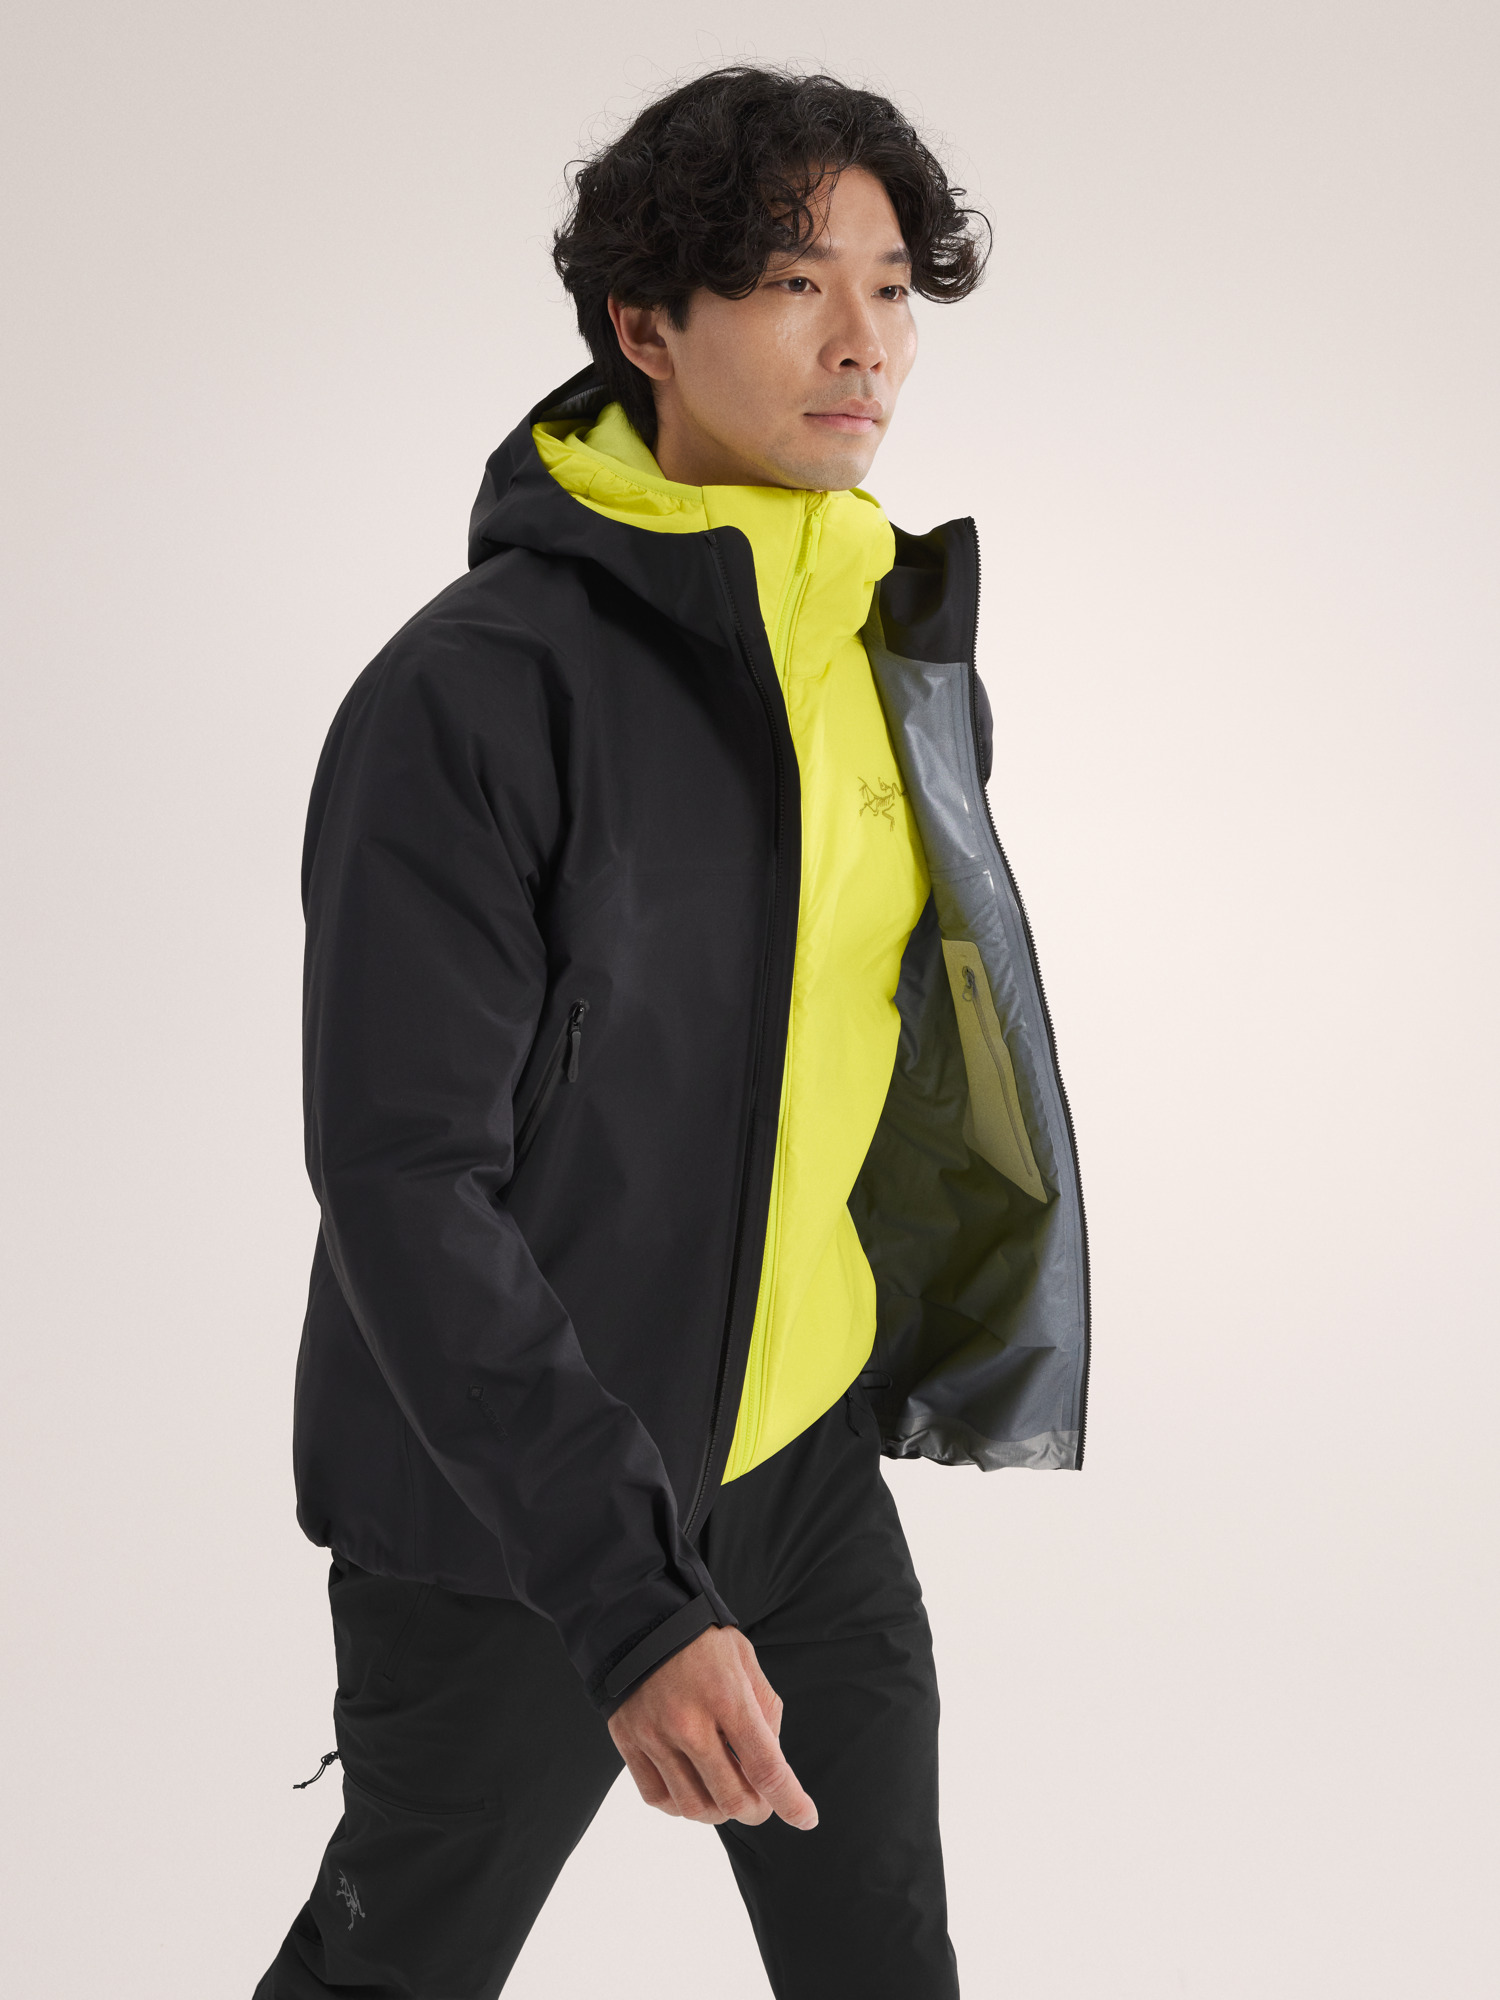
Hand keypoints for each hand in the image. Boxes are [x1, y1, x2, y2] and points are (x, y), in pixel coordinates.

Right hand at [607, 1624, 817, 1830]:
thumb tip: (771, 1761)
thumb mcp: (745, 1661)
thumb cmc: (700, 1640)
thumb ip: (765, 1711)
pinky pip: (657, 1798)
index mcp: (727, 1698)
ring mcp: (655, 1736)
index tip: (806, 1817)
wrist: (640, 1620)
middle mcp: (689, 1723)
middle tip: (761, 1802)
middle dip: (756, 1810)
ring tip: (726, 1794)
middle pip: (732, 1799)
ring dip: (718, 1812)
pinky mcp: (629, 1743)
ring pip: (693, 1807)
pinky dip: (680, 1806)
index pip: (766, 1768)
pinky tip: (692, 1787)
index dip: (791, 1802)